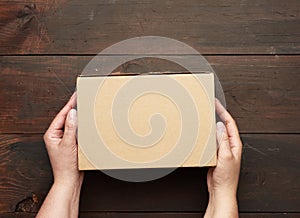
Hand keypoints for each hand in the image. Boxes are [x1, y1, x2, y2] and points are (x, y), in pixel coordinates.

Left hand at [43, 92, 82, 185]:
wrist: (69, 179)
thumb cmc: (65, 166)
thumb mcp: (68, 144)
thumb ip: (70, 128)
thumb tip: (72, 113)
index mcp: (51, 134)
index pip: (62, 115)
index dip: (70, 104)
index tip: (76, 95)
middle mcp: (56, 135)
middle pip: (66, 118)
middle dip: (74, 108)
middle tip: (81, 97)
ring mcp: (63, 139)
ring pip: (72, 124)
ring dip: (78, 117)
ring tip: (84, 106)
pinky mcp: (70, 143)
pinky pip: (76, 131)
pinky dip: (81, 126)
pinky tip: (86, 122)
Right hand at [204, 99, 242, 217]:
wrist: (221, 189)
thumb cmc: (226, 177)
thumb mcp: (226, 156)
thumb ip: (223, 140)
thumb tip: (220, 126)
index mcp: (235, 143)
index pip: (230, 123)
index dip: (223, 111)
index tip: (216, 103)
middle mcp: (229, 145)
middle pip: (223, 125)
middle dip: (217, 114)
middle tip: (208, 106)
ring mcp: (222, 149)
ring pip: (216, 132)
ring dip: (210, 124)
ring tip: (203, 116)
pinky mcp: (215, 154)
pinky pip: (210, 141)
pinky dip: (206, 135)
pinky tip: (200, 133)